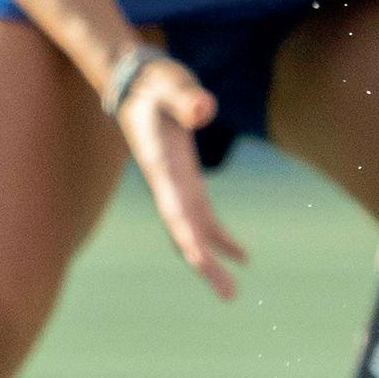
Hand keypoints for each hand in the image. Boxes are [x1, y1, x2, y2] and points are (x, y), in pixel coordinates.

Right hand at [113, 55, 247, 298]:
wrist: (136, 80)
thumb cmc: (154, 81)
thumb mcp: (171, 84)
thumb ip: (186, 99)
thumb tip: (204, 110)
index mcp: (161, 167)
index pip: (176, 210)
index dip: (189, 237)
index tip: (203, 263)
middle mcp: (166, 185)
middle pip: (186, 233)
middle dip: (206, 265)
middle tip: (230, 297)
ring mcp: (176, 186)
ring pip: (195, 233)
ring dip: (213, 261)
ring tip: (233, 292)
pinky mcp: (187, 181)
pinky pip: (205, 218)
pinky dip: (221, 238)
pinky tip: (243, 257)